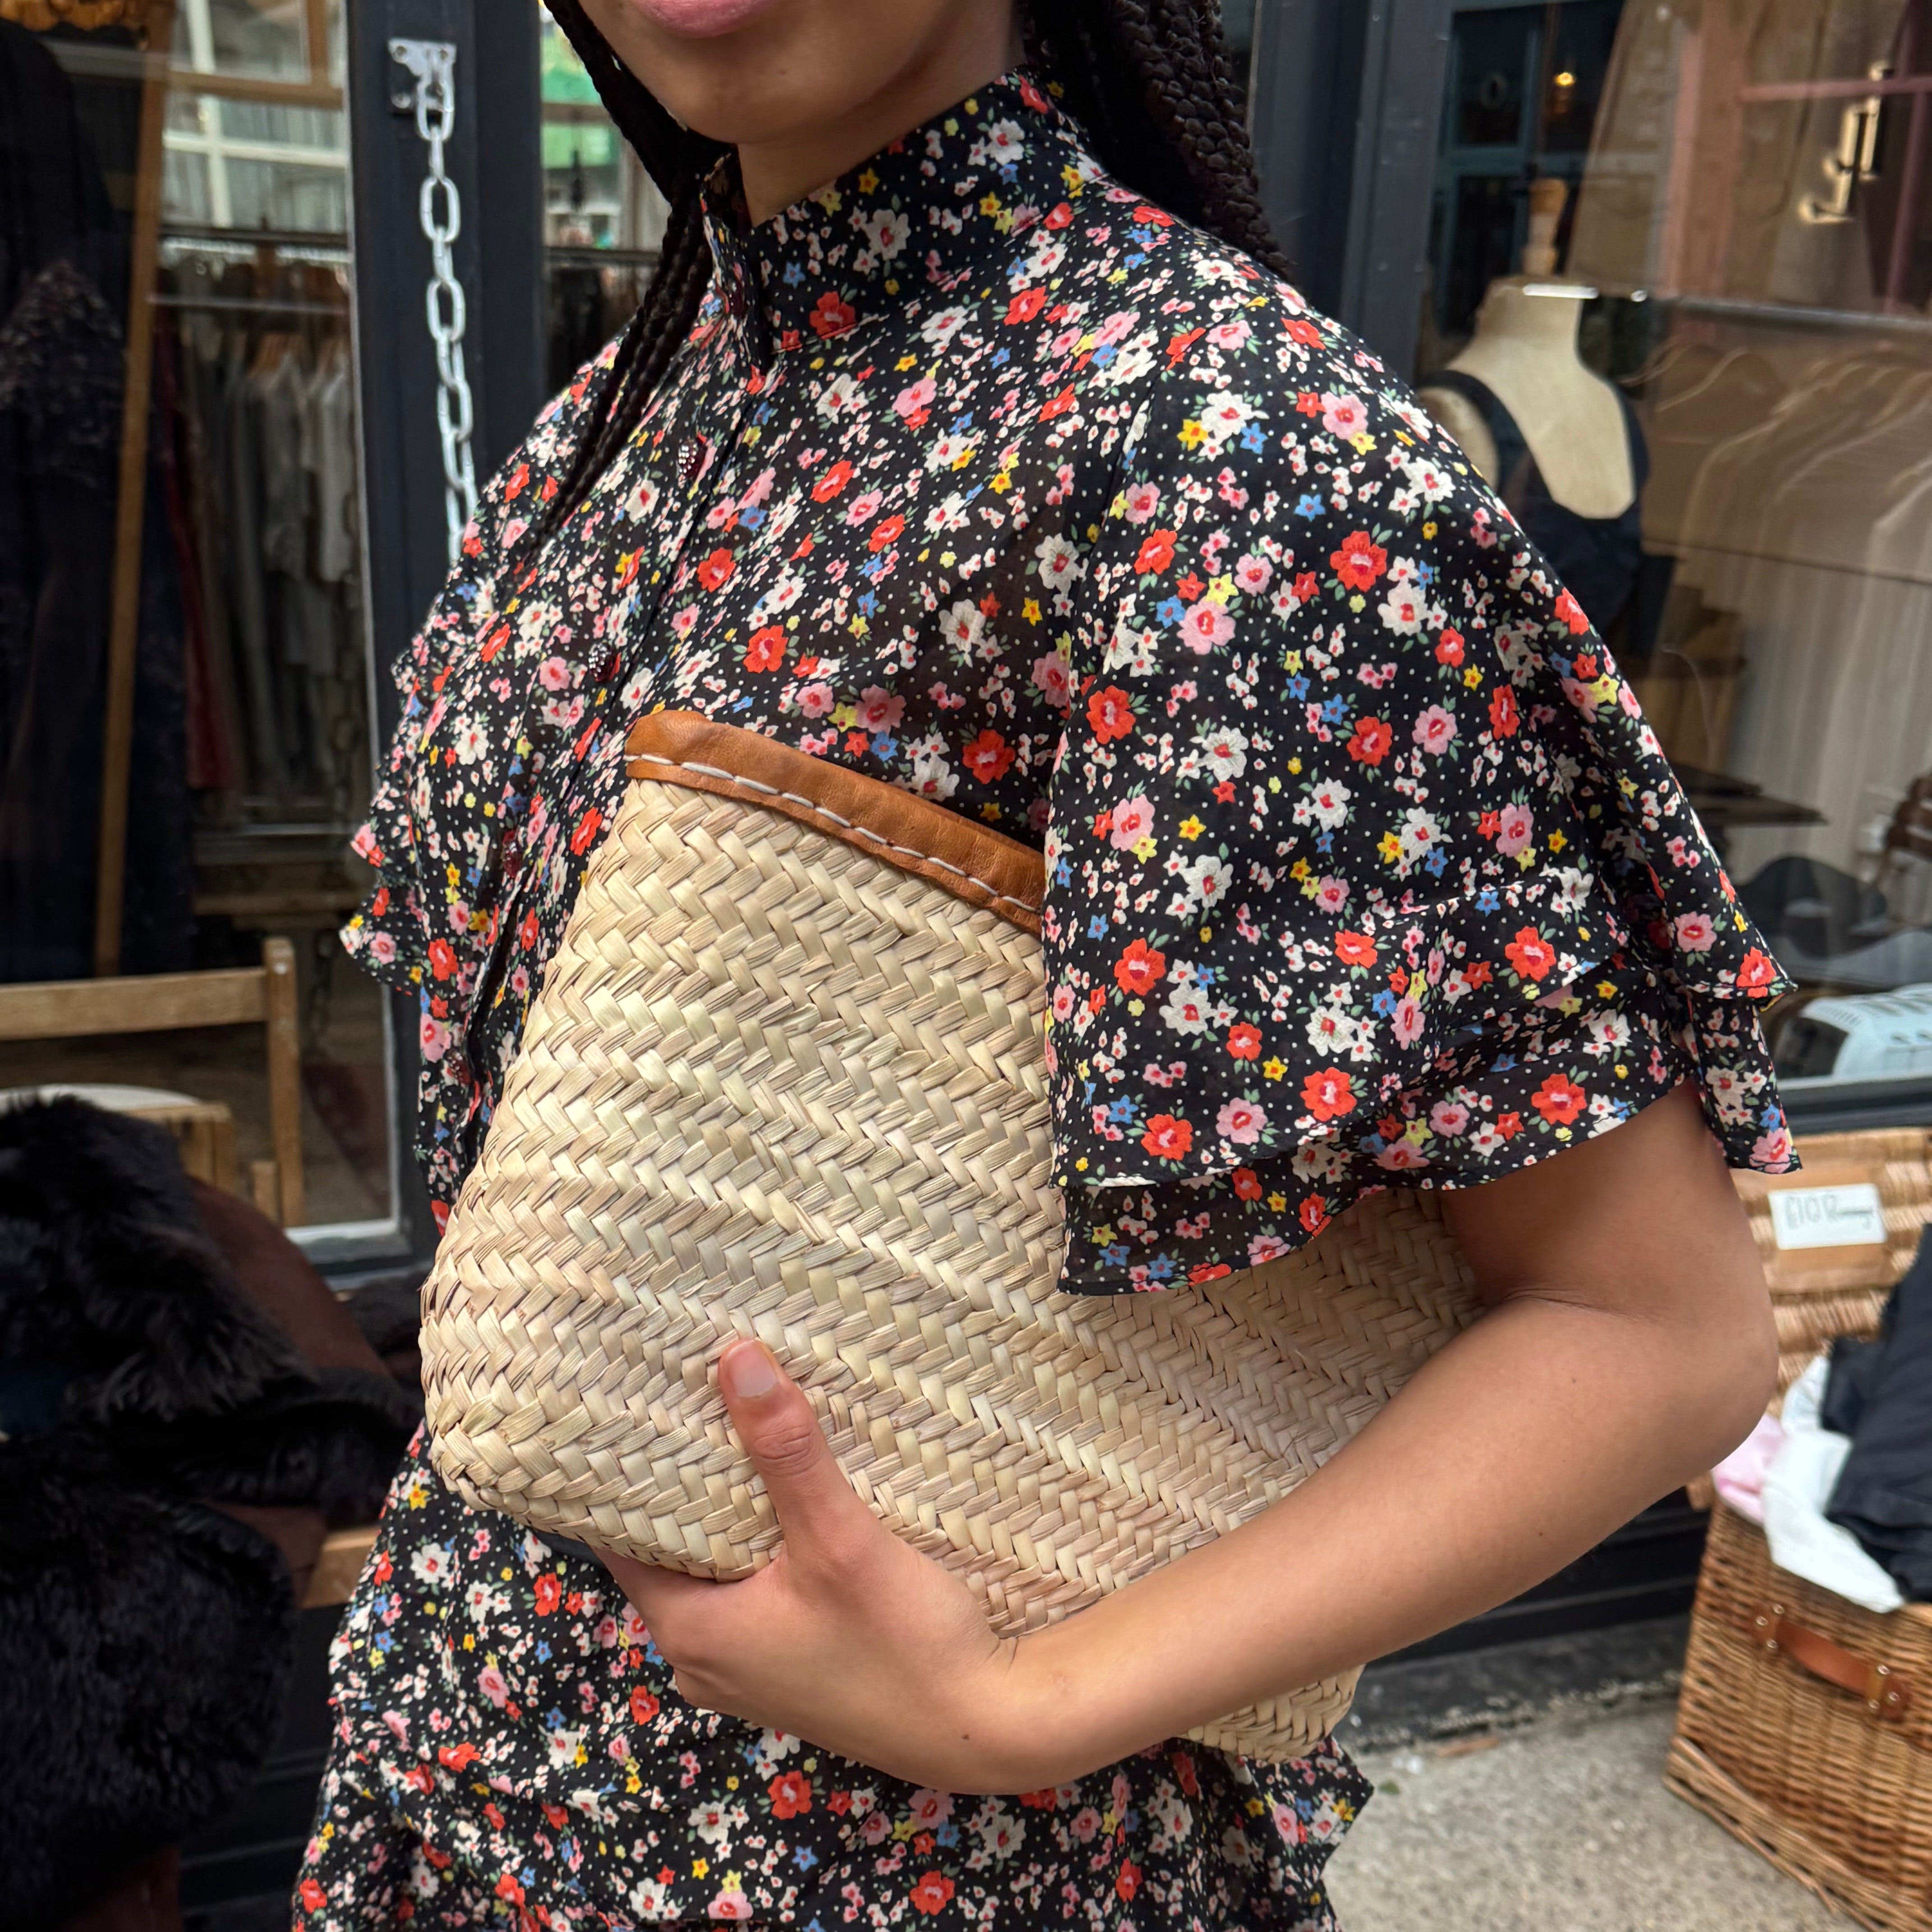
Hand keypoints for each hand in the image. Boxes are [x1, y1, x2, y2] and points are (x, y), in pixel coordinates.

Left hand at [597, 1340, 1054, 1793]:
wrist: (985, 1728)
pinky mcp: (789, 1664)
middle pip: (667, 1549)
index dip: (621, 1468)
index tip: (633, 1398)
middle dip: (681, 1476)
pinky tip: (788, 1490)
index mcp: (689, 1633)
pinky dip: (759, 1538)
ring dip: (727, 1505)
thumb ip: (785, 1451)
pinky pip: (749, 1587)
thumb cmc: (903, 1644)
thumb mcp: (839, 1538)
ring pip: (713, 1567)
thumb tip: (734, 1358)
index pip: (618, 1538)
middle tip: (692, 1389)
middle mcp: (702, 1658)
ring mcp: (747, 1667)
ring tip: (739, 1420)